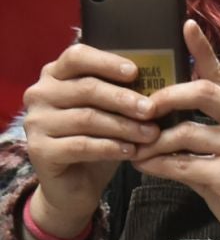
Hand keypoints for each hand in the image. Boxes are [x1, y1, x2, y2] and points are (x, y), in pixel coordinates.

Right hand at [20, 44, 160, 236]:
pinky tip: (132, 151)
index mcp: (56, 74)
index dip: (107, 62)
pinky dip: (111, 147)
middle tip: (152, 110)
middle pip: (86, 89)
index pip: (76, 56)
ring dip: (124, 126)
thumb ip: (125, 91)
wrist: (75, 183)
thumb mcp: (112, 110)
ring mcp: (35, 122)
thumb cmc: (99, 137)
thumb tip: (164, 77)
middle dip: (124, 99)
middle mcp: (40, 94)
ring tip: (151, 134)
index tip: (136, 73)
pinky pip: (81, 145)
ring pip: (87, 118)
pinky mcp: (38, 150)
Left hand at [130, 21, 219, 239]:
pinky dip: (158, 166)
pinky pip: (182, 164)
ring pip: (185, 132)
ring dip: (153, 143)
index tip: (186, 25)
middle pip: (203, 92)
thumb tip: (162, 124)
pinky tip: (146, 168)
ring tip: (137, 151)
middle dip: (165, 98)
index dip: (204, 49)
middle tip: (142, 110)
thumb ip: (206, 135)